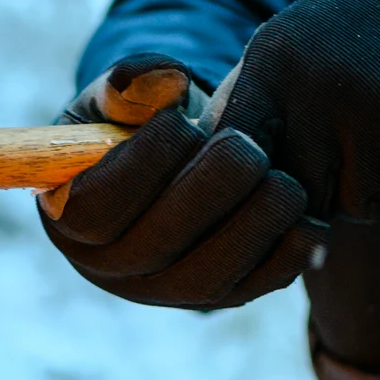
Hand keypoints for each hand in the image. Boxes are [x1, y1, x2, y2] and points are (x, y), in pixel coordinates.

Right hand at [39, 54, 321, 310]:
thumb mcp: (124, 96)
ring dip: (251, 231)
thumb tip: (167, 80)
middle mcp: (109, 268)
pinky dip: (284, 261)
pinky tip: (311, 222)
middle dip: (207, 195)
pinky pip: (248, 290)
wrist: (179, 159)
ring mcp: (162, 292)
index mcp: (69, 217)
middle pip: (154, 249)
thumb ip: (133, 82)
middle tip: (248, 148)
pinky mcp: (214, 298)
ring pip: (204, 281)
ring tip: (285, 182)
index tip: (182, 121)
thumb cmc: (141, 123)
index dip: (140, 167)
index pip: (94, 210)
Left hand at [214, 0, 379, 227]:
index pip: (231, 154)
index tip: (272, 179)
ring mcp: (371, 122)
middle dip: (329, 186)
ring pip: (358, 209)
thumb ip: (250, 104)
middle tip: (363, 137)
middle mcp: (315, 93)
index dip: (249, 182)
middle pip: (298, 197)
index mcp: (275, 65)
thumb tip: (199, 170)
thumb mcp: (299, 45)